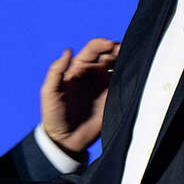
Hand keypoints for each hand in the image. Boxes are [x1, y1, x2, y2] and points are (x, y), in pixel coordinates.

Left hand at [40, 38, 119, 157]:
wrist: (65, 140)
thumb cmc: (53, 115)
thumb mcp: (49, 92)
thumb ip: (56, 71)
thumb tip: (68, 50)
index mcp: (78, 68)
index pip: (93, 49)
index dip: (102, 44)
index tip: (109, 45)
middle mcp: (93, 74)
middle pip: (109, 55)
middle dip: (117, 49)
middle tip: (123, 51)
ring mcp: (104, 86)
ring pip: (119, 66)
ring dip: (126, 60)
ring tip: (131, 58)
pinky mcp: (113, 98)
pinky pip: (124, 84)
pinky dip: (130, 76)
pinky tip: (133, 73)